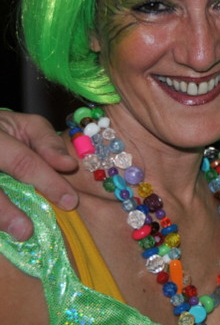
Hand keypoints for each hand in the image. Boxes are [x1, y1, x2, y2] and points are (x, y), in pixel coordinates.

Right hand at [0, 110, 78, 240]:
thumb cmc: (3, 131)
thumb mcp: (26, 126)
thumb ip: (47, 142)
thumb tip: (68, 165)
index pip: (22, 161)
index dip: (48, 182)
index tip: (70, 202)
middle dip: (6, 211)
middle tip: (26, 231)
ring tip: (15, 235)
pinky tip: (2, 233)